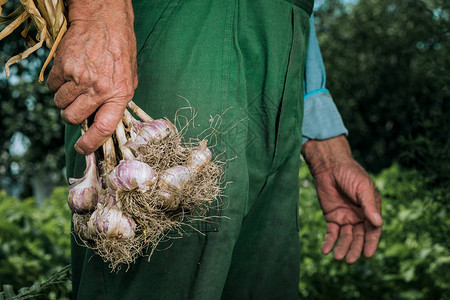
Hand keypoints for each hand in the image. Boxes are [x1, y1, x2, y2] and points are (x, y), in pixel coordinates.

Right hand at [47, 0, 136, 154]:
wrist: (104, 22)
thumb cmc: (120, 52)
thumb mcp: (128, 80)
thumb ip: (117, 102)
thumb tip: (103, 123)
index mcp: (119, 95)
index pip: (104, 128)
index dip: (91, 144)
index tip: (82, 149)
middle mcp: (99, 89)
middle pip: (73, 118)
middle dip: (72, 117)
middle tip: (78, 106)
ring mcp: (79, 78)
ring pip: (60, 104)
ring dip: (65, 99)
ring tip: (77, 84)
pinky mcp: (63, 67)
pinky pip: (52, 87)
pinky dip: (58, 84)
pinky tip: (70, 73)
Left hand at [301, 135, 381, 263]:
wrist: (330, 166)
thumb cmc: (350, 174)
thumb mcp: (362, 188)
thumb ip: (369, 206)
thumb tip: (378, 223)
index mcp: (371, 210)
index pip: (373, 230)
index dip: (371, 243)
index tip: (368, 254)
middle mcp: (359, 217)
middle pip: (358, 237)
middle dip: (355, 249)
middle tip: (350, 261)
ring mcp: (345, 217)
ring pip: (345, 237)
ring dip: (342, 248)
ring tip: (338, 258)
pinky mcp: (332, 217)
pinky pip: (331, 232)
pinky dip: (329, 241)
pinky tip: (325, 250)